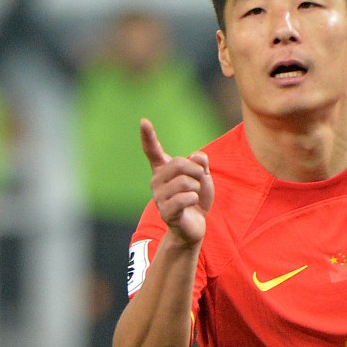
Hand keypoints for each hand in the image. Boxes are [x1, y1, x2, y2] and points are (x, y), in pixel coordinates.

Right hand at [142, 118, 211, 245]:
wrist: (194, 225)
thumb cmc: (196, 198)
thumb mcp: (203, 176)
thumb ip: (200, 163)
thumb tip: (197, 157)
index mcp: (163, 170)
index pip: (152, 150)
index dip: (148, 136)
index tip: (143, 121)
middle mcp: (156, 181)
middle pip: (179, 163)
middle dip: (197, 171)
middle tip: (199, 182)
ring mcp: (158, 197)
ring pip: (185, 182)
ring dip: (197, 189)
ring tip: (193, 197)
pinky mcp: (165, 211)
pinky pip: (186, 197)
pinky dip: (195, 199)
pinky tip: (191, 205)